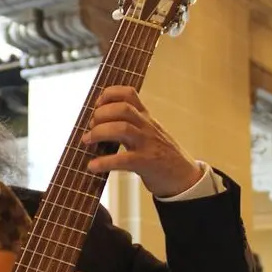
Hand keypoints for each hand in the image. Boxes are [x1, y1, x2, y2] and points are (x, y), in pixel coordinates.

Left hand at [82, 86, 203, 197]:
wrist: (185, 177)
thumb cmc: (161, 155)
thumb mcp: (149, 133)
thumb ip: (131, 125)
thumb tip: (96, 125)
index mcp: (146, 118)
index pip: (129, 94)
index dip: (109, 94)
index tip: (97, 105)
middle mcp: (147, 127)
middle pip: (123, 109)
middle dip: (101, 114)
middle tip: (90, 126)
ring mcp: (148, 144)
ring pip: (122, 129)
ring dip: (99, 132)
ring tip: (86, 141)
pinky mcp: (147, 163)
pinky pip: (124, 160)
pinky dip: (104, 162)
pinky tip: (92, 166)